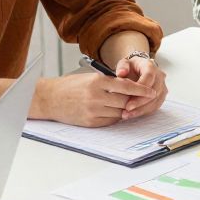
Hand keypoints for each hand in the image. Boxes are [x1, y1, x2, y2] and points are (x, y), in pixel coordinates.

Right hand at [36, 71, 156, 127]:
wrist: (49, 99)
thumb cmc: (69, 86)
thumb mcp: (89, 77)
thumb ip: (108, 82)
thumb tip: (130, 88)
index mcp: (97, 81)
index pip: (126, 86)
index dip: (141, 89)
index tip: (151, 92)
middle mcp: (96, 96)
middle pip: (125, 101)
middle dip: (133, 101)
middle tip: (139, 99)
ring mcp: (93, 111)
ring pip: (119, 112)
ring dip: (124, 110)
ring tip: (122, 105)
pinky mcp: (90, 122)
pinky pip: (110, 121)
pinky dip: (114, 117)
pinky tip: (111, 112)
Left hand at [108, 52, 167, 120]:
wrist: (138, 70)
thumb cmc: (131, 67)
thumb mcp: (124, 63)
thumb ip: (122, 67)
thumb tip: (121, 73)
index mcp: (150, 66)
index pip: (149, 78)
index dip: (139, 91)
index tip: (128, 101)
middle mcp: (160, 76)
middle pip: (154, 92)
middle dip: (140, 103)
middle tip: (126, 110)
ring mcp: (162, 87)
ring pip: (155, 101)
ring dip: (141, 110)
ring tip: (127, 115)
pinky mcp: (161, 96)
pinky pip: (155, 106)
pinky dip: (144, 111)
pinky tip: (132, 115)